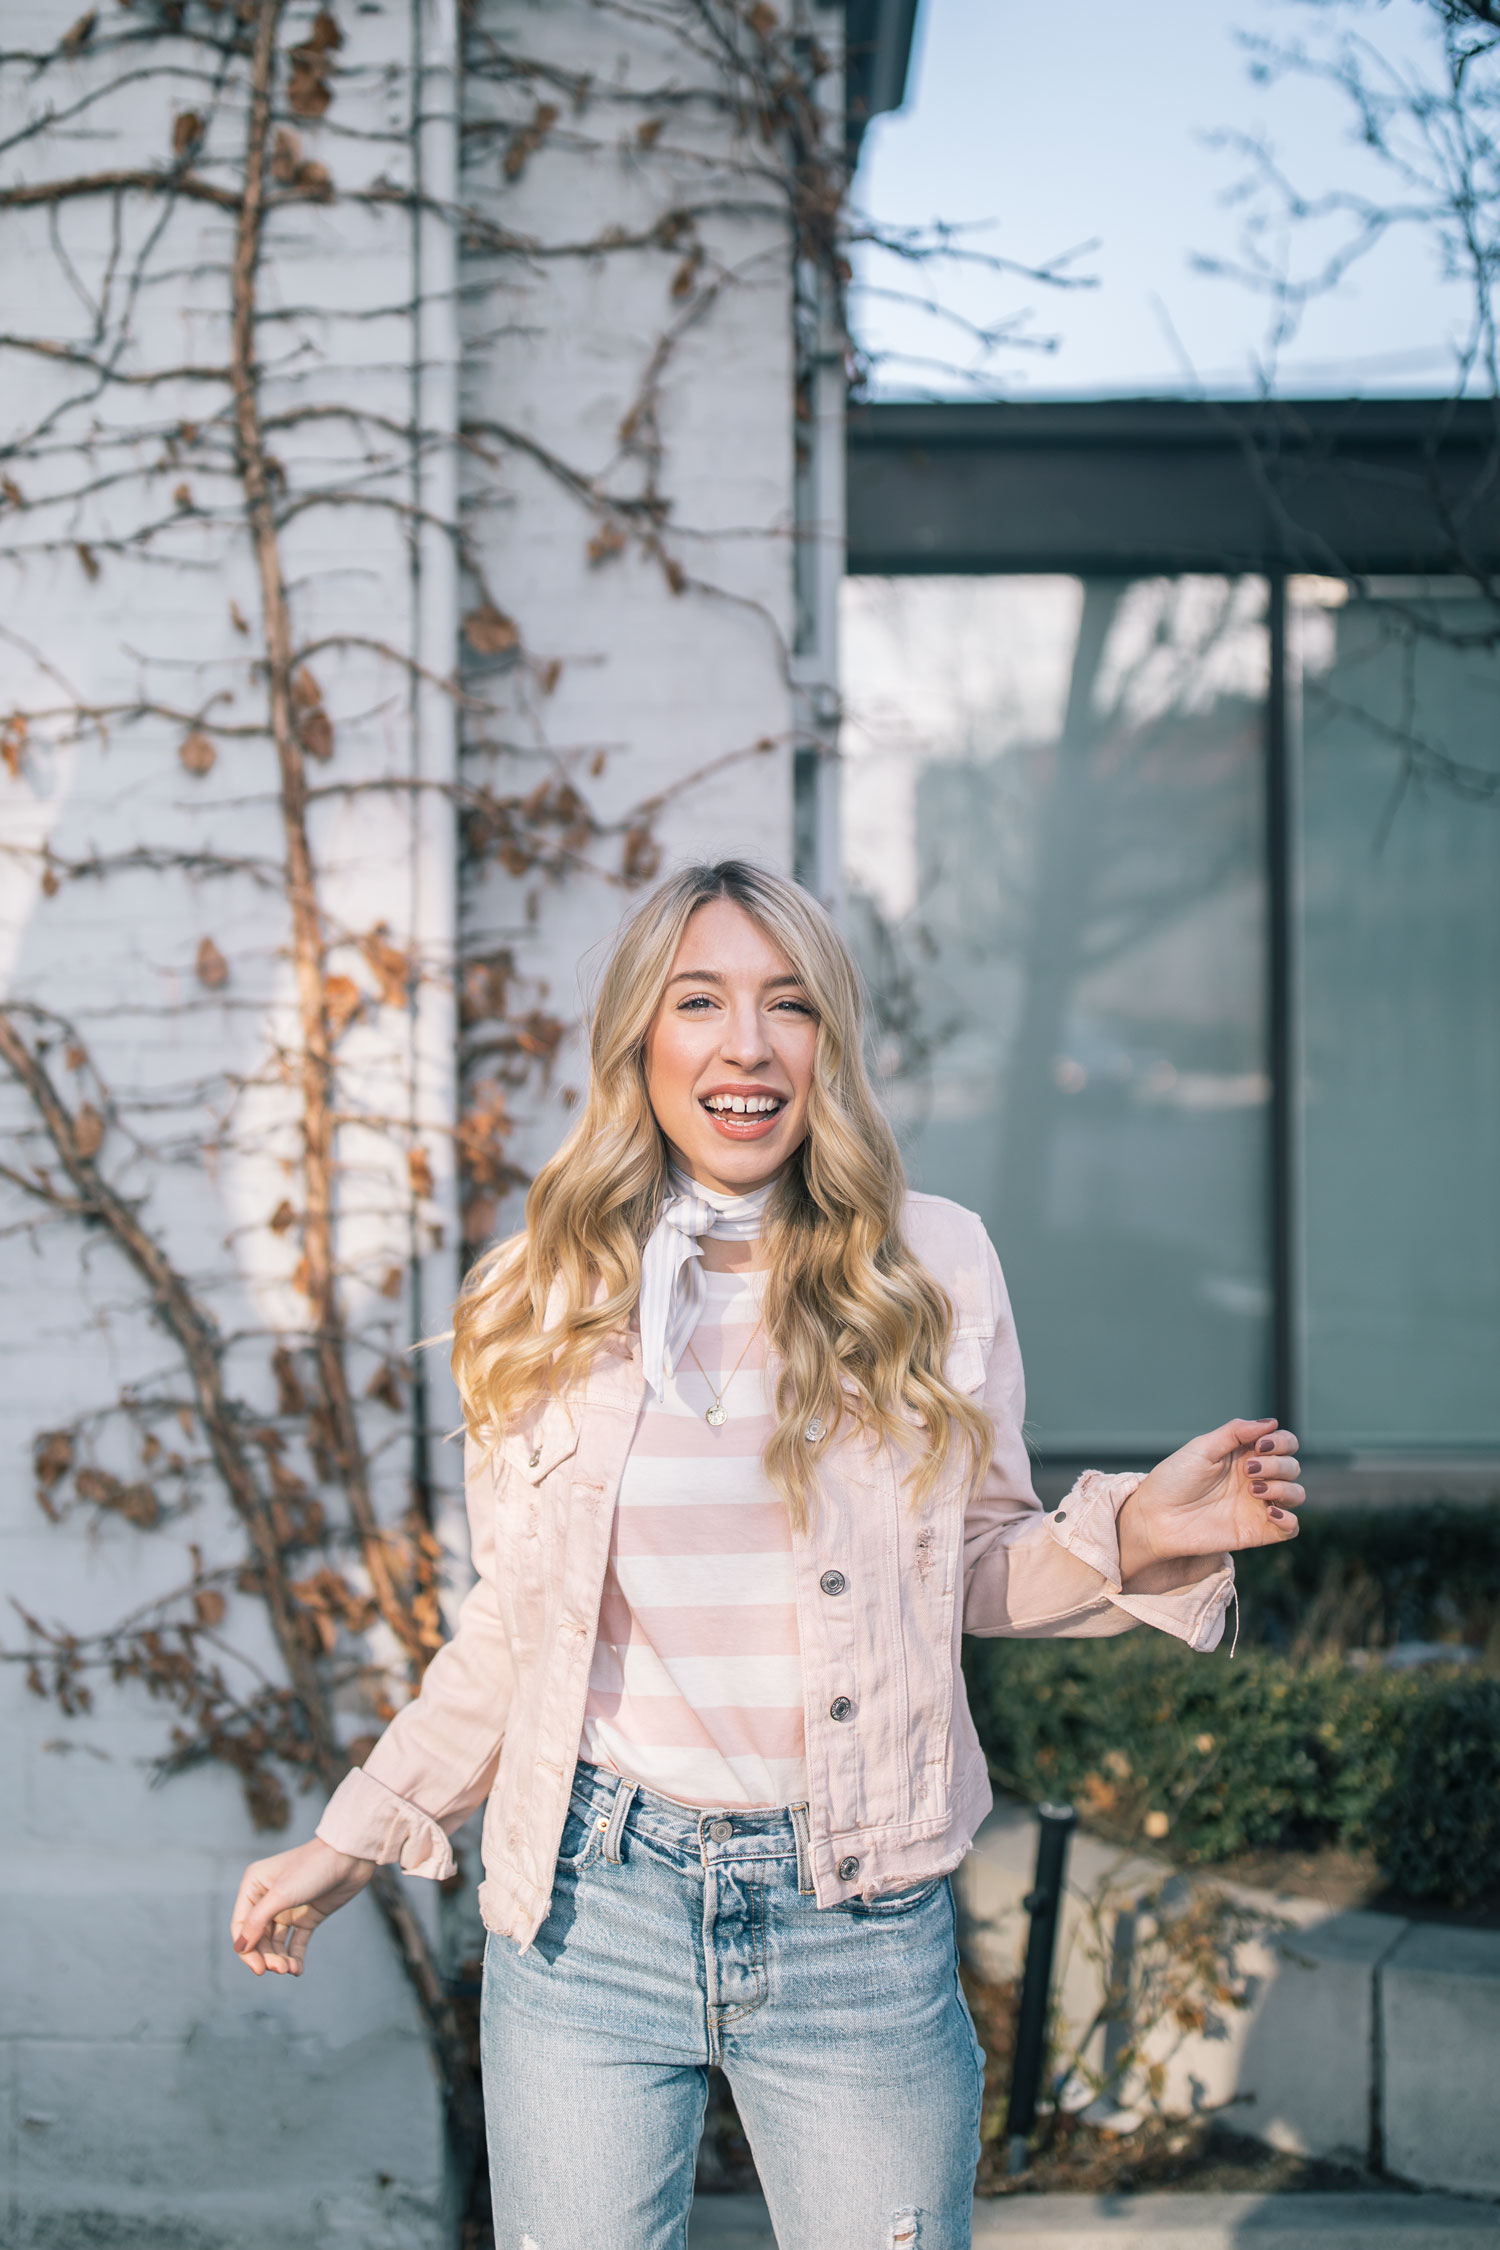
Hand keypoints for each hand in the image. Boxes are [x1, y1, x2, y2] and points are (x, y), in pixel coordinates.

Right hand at [230, 1836, 375, 1977]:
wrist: (350, 1857)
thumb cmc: (313, 1868)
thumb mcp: (281, 1894)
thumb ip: (258, 1921)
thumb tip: (240, 1948)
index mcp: (254, 1886)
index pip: (241, 1926)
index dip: (247, 1951)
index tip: (259, 1969)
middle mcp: (268, 1898)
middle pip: (259, 1938)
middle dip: (268, 1956)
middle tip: (280, 1969)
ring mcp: (288, 1908)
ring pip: (277, 1942)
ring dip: (281, 1959)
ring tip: (290, 1969)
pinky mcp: (307, 1916)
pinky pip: (296, 1942)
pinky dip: (295, 1957)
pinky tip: (298, 1970)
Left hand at [1117, 1418, 1303, 1581]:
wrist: (1155, 1518)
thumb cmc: (1173, 1480)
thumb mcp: (1202, 1448)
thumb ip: (1235, 1432)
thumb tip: (1271, 1422)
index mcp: (1244, 1455)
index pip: (1284, 1443)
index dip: (1281, 1441)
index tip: (1259, 1446)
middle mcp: (1255, 1479)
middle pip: (1292, 1466)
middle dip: (1278, 1464)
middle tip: (1248, 1470)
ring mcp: (1258, 1505)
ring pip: (1296, 1494)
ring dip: (1284, 1488)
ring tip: (1253, 1489)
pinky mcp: (1257, 1532)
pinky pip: (1291, 1528)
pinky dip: (1290, 1519)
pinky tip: (1270, 1512)